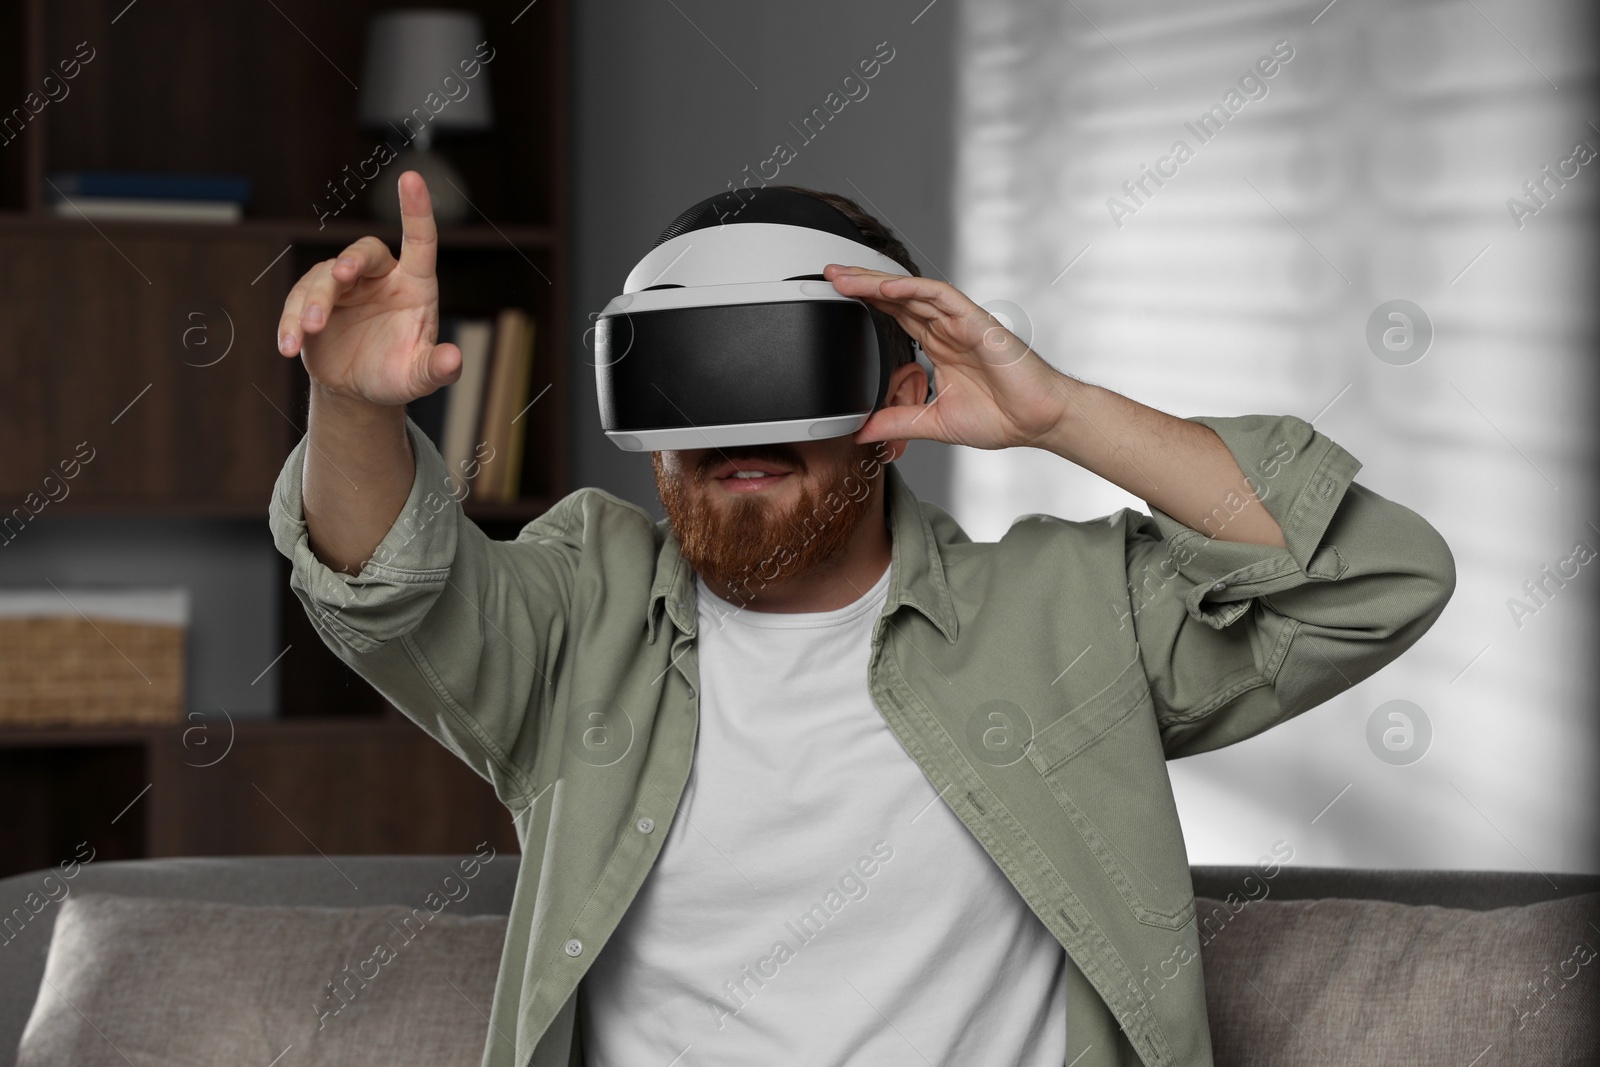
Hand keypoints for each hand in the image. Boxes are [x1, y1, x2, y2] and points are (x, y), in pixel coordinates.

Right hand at [276, 170, 459, 407]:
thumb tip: (453, 360)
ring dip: (314, 301)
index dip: (415, 210)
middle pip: (364, 252)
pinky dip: (291, 322)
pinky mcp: (311, 300)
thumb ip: (437, 368)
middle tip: (341, 275)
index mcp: (414, 285)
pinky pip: (298, 302)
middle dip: (351, 260)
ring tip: (309, 330)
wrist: (358, 389)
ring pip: (324, 278)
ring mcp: (343, 287)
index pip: (419, 242)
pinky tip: (289, 346)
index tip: (411, 177)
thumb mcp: (419, 377)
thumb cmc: (396, 374)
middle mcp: (378, 278)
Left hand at [821, 264, 1069, 450]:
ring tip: (845, 277)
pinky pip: (942, 298)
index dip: (864, 303)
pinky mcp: (978, 325)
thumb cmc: (1001, 417)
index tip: (833, 297)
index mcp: (938, 347)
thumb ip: (897, 422)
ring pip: (913, 291)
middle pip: (897, 297)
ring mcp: (961, 324)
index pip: (894, 316)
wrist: (1038, 422)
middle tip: (828, 273)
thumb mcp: (933, 423)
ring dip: (877, 282)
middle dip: (861, 284)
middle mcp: (946, 330)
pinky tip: (887, 288)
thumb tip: (862, 433)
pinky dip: (914, 290)